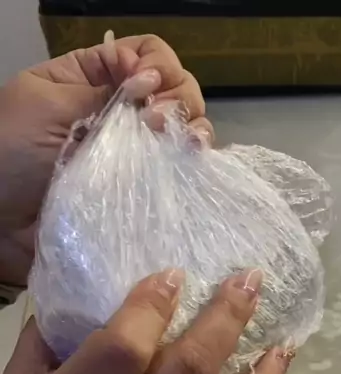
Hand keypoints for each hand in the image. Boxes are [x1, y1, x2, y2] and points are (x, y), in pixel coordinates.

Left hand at [0, 34, 211, 284]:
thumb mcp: (44, 103)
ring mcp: (135, 154)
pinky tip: (192, 159)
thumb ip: (97, 86)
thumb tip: (146, 74)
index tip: (145, 90)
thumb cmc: (10, 155)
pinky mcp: (141, 192)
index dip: (157, 66)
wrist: (0, 222)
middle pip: (174, 89)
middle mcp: (121, 114)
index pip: (146, 55)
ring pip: (183, 128)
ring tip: (179, 142)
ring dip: (191, 127)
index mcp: (93, 80)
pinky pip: (177, 172)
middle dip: (177, 98)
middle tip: (156, 121)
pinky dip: (193, 161)